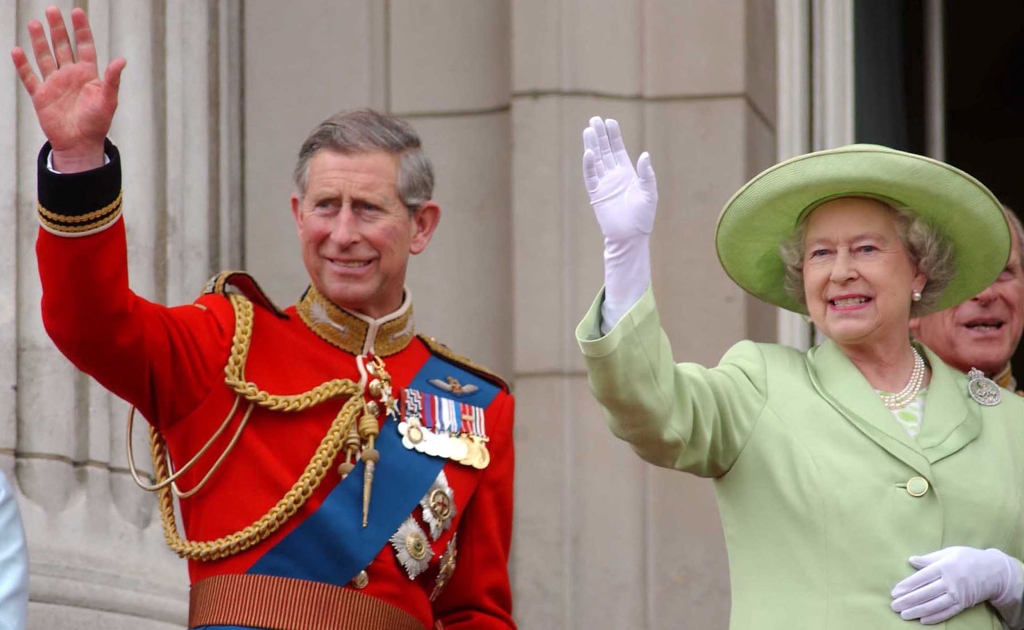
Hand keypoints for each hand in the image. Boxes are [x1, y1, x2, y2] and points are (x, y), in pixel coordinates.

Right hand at [11, 7, 125, 171]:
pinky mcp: (41, 96)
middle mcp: (70, 75)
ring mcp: (54, 84)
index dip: (81, 30)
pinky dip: (23, 64)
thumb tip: (121, 60)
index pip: (85, 46)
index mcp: (88, 75)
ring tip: (35, 23)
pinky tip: (17, 50)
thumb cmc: (97, 124)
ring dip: (40, 41)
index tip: (77, 12)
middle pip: (62, 47)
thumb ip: (112, 80)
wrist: (80, 145)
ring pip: (45, 57)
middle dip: (58, 29)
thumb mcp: (108, 101)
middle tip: (52, 10)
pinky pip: (29, 77)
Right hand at [581, 117, 657, 243]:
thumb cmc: (643, 217)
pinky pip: (590, 176)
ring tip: (588, 129)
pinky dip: (588, 164)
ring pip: (596, 160)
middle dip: (600, 135)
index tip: (610, 121)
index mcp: (628, 173)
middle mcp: (614, 176)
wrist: (631, 237)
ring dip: (592, 145)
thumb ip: (647, 174)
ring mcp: (604, 184)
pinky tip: (588, 152)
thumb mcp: (649, 193)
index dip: (614, 136)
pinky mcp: (596, 194)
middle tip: (594, 119)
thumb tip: (644, 154)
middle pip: (605, 151)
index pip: (618, 150)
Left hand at [891, 547, 1023, 624]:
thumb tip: (911, 560)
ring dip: (918, 611)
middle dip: (908, 601)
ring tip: (904, 615)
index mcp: (944, 566)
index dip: (907, 586)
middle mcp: (950, 581)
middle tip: (894, 606)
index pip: (921, 578)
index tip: (894, 592)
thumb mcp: (948, 553)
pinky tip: (922, 620)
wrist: (994, 571)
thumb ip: (929, 558)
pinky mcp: (964, 604)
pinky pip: (947, 612)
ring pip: (934, 605)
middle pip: (925, 593)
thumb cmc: (968, 558)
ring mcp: (957, 594)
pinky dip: (935, 617)